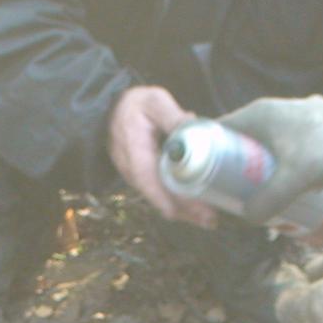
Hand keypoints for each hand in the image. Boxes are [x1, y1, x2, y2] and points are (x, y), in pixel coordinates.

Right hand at [109, 85, 216, 227]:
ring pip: (159, 200)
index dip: (169, 198)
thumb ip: (171, 114)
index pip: (150, 181)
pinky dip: (176, 202)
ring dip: (182, 211)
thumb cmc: (135, 105)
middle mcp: (132, 170)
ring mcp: (136, 177)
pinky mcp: (142, 178)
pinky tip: (194, 207)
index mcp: (135, 152)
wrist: (112, 110)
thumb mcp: (154, 102)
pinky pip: (159, 194)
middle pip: (159, 198)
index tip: (190, 210)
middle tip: (210, 220)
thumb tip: (192, 124)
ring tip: (207, 219)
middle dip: (184, 211)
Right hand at [217, 89, 322, 224]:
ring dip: (247, 183)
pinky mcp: (292, 140)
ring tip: (252, 208)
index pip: (212, 137)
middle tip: (230, 207)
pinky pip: (268, 162)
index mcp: (253, 117)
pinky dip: (266, 180)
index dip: (202, 163)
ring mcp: (277, 129)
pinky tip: (274, 200)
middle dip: (228, 182)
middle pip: (229, 153)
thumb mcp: (296, 175)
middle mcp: (261, 119)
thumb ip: (269, 199)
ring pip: (249, 160)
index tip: (205, 190)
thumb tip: (247, 219)